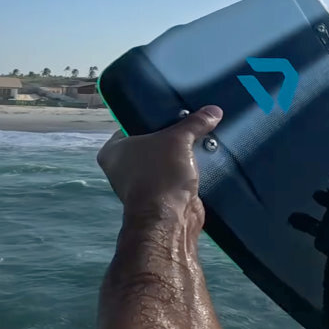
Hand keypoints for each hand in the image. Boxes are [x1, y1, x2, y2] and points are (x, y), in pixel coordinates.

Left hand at [97, 106, 221, 223]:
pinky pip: (177, 175)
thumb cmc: (161, 173)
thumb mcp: (178, 140)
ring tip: (205, 137)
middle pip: (154, 141)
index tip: (178, 110)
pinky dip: (190, 169)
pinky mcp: (162, 196)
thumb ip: (195, 123)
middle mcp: (123, 167)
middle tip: (195, 121)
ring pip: (167, 160)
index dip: (157, 117)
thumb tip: (214, 110)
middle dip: (175, 136)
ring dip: (185, 154)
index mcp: (113, 151)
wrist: (170, 219)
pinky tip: (207, 158)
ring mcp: (143, 183)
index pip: (135, 124)